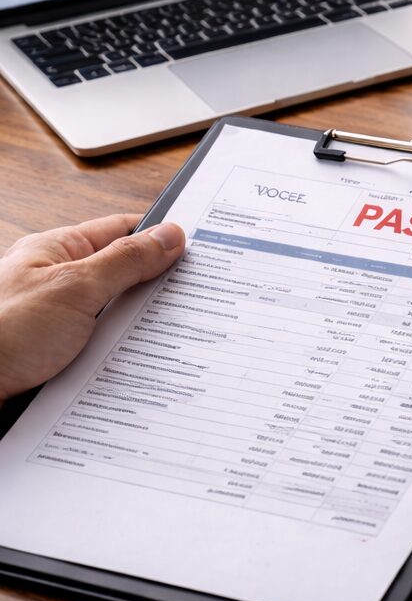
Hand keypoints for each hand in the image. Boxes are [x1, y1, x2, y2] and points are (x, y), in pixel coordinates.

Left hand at [0, 214, 184, 399]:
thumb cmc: (2, 334)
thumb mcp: (74, 288)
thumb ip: (125, 261)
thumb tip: (169, 235)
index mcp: (57, 253)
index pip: (122, 231)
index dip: (162, 238)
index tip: (202, 250)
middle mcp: (56, 284)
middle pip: (124, 277)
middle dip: (158, 290)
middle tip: (199, 300)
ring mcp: (57, 322)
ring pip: (116, 319)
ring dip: (141, 331)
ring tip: (175, 338)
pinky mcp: (58, 358)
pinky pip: (103, 352)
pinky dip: (125, 359)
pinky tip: (144, 369)